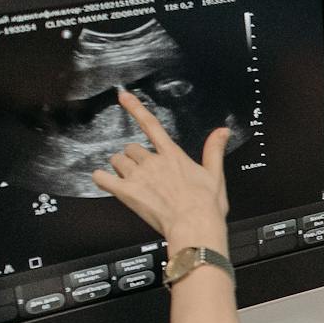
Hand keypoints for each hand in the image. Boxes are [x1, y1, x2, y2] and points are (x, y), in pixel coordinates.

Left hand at [92, 88, 230, 249]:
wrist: (195, 225)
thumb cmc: (206, 205)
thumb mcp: (216, 175)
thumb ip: (214, 150)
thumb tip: (222, 131)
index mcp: (173, 155)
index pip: (151, 125)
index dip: (135, 108)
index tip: (124, 96)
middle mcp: (153, 161)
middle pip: (131, 148)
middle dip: (135, 158)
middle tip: (145, 173)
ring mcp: (138, 176)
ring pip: (117, 160)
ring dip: (121, 167)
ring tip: (131, 180)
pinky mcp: (126, 192)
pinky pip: (102, 178)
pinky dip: (101, 178)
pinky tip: (106, 181)